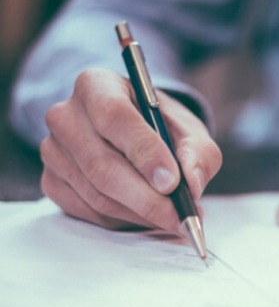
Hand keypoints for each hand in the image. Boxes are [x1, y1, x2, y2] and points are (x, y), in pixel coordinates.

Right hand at [40, 68, 221, 231]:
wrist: (138, 135)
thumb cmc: (163, 128)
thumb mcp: (190, 131)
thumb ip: (198, 153)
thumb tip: (192, 183)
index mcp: (97, 86)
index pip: (114, 117)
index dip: (144, 152)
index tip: (172, 182)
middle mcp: (66, 116)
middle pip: (102, 165)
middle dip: (147, 198)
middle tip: (180, 216)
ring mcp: (54, 151)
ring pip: (97, 195)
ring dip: (141, 214)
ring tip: (174, 218)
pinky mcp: (53, 182)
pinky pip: (89, 212)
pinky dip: (125, 220)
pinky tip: (148, 216)